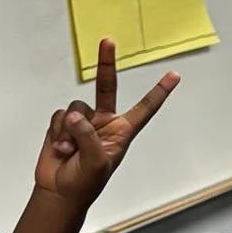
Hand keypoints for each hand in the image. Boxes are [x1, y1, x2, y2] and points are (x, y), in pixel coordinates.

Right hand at [34, 39, 179, 207]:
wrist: (59, 192)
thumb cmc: (85, 183)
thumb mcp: (97, 163)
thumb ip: (89, 137)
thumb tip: (74, 115)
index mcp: (122, 131)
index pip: (145, 108)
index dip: (159, 92)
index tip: (174, 75)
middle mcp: (104, 122)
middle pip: (106, 87)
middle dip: (106, 63)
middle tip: (108, 41)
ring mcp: (83, 121)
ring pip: (76, 108)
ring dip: (69, 130)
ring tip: (69, 151)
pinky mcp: (62, 124)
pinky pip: (58, 116)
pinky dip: (57, 131)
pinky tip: (59, 148)